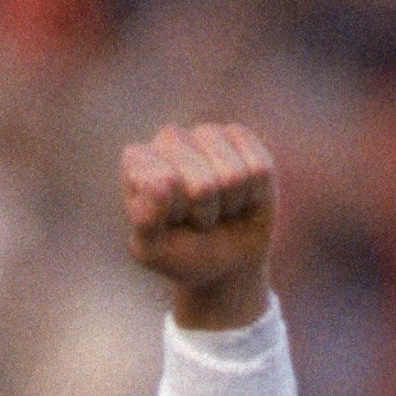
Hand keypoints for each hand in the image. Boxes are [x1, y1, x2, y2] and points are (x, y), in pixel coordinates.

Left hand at [121, 120, 276, 328]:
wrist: (222, 261)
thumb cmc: (180, 253)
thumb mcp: (153, 250)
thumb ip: (146, 219)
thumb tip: (165, 181)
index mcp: (137, 163)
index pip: (161, 186)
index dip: (173, 215)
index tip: (169, 223)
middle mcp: (169, 139)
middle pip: (202, 186)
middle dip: (204, 214)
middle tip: (196, 220)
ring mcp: (206, 134)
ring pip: (233, 176)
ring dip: (229, 205)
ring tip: (216, 209)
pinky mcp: (241, 137)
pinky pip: (258, 170)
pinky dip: (252, 196)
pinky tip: (238, 196)